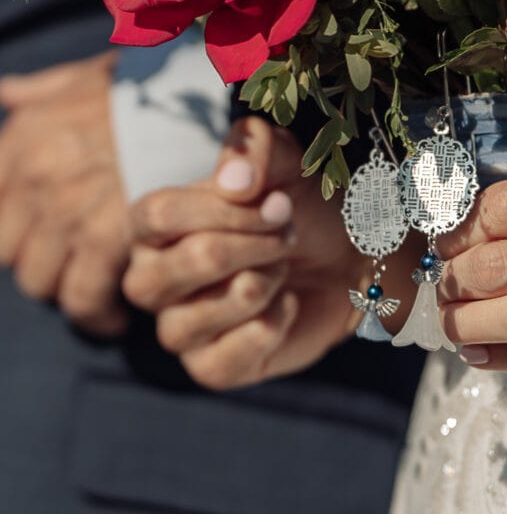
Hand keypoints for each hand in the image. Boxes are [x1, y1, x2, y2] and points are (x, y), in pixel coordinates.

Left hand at [0, 53, 129, 334]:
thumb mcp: (84, 75)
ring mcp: (65, 209)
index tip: (37, 235)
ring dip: (69, 290)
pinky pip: (83, 298)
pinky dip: (97, 316)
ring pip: (41, 281)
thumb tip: (7, 92)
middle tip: (75, 264)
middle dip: (41, 261)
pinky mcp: (104, 238)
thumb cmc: (145, 90)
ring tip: (98, 291)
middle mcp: (34, 174)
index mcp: (24, 137)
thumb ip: (41, 91)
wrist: (195, 98)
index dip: (14, 226)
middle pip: (10, 251)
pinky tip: (114, 318)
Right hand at [123, 116, 365, 389]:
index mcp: (153, 224)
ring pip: (202, 315)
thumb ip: (254, 147)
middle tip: (286, 232)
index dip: (225, 208)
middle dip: (254, 244)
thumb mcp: (283, 157)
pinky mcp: (209, 368)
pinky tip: (285, 304)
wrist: (346, 259)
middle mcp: (150, 278)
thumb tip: (236, 179)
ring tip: (281, 266)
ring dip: (262, 282)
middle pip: (187, 262)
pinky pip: (225, 359)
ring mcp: (177, 327)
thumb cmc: (298, 202)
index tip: (276, 201)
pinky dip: (270, 325)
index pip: (160, 214)